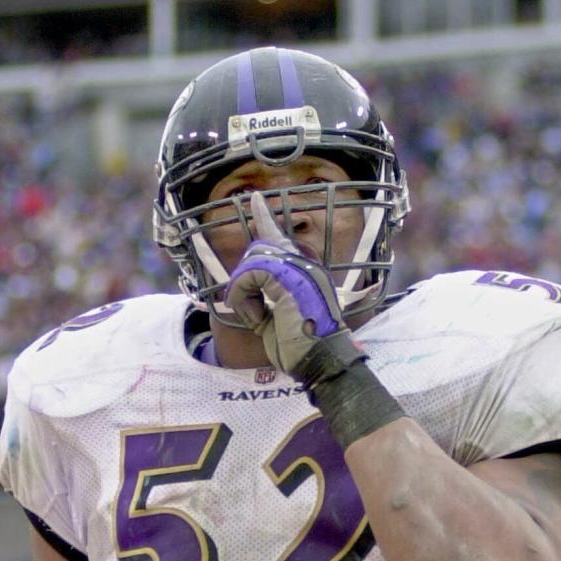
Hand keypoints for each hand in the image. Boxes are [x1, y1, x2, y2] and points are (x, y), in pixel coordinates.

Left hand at [225, 191, 347, 376]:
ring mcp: (298, 268)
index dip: (264, 218)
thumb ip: (261, 303)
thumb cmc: (300, 349)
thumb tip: (240, 296)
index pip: (279, 238)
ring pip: (252, 260)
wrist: (320, 360)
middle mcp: (303, 265)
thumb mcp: (274, 321)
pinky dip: (244, 297)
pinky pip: (249, 273)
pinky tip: (257, 317)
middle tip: (251, 311)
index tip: (254, 199)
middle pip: (259, 248)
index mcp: (303, 273)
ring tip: (256, 317)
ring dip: (244, 292)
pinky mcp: (288, 276)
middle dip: (244, 277)